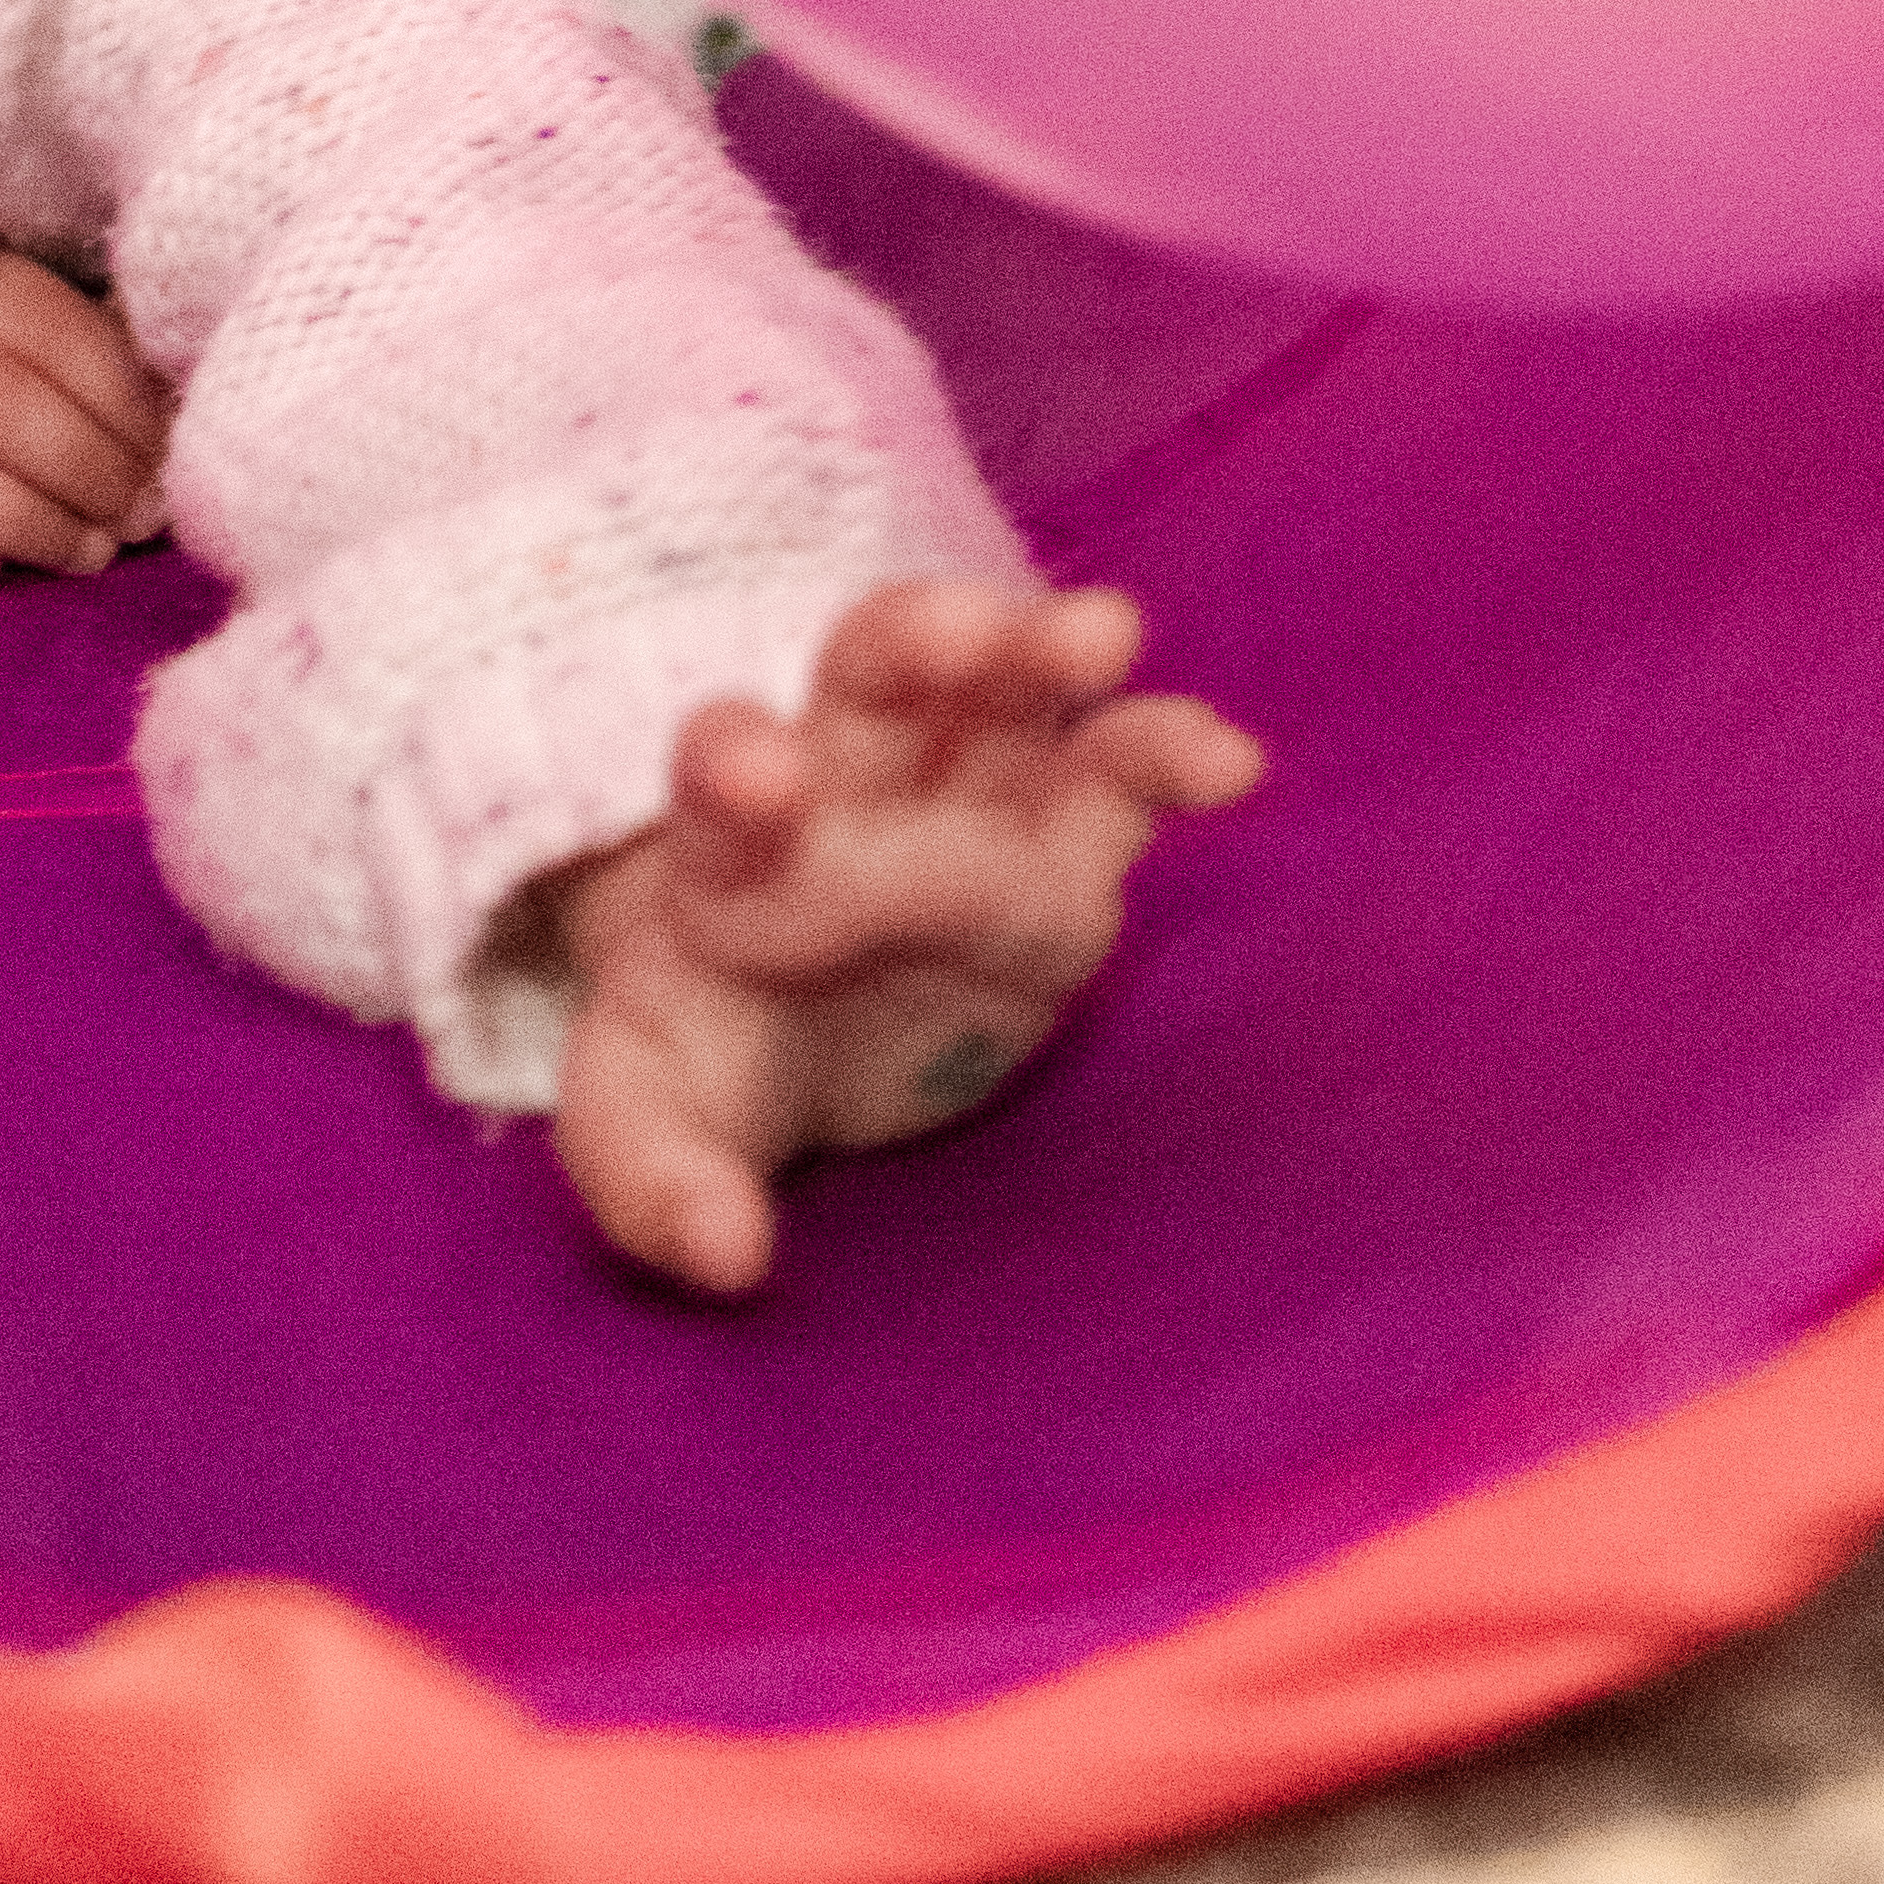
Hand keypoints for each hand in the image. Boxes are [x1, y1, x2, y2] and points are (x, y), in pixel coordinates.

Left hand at [543, 576, 1259, 1300]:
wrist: (796, 1027)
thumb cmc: (718, 1055)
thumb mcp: (655, 1118)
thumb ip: (657, 1178)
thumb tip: (728, 1253)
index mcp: (729, 847)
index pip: (719, 778)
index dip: (736, 765)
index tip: (759, 771)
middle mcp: (850, 792)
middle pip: (872, 682)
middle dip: (913, 643)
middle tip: (959, 630)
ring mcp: (964, 807)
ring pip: (1002, 698)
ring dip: (1043, 656)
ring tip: (1103, 633)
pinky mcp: (1061, 852)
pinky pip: (1115, 782)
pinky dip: (1165, 757)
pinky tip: (1228, 761)